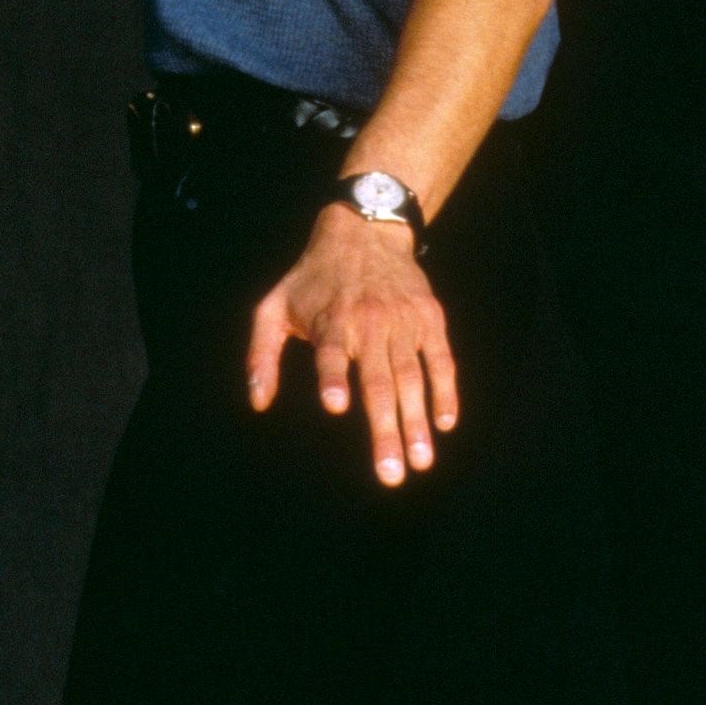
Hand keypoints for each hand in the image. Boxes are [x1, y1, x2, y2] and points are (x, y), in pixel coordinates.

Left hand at [246, 204, 458, 486]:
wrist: (365, 230)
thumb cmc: (313, 277)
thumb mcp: (273, 306)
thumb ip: (261, 354)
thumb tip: (259, 404)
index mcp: (331, 321)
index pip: (331, 353)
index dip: (333, 377)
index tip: (336, 405)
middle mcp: (369, 322)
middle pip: (379, 381)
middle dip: (386, 430)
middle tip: (391, 474)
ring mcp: (403, 321)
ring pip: (412, 377)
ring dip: (417, 421)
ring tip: (421, 460)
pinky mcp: (429, 318)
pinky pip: (441, 359)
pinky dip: (446, 390)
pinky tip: (446, 422)